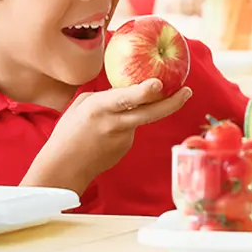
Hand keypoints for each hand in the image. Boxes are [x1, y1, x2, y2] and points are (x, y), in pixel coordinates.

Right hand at [23, 78, 191, 193]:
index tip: (159, 84)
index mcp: (99, 109)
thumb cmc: (68, 132)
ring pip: (140, 119)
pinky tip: (105, 134)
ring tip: (105, 119)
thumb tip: (128, 88)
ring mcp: (123, 139)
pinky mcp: (126, 148)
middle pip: (150, 113)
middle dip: (173, 102)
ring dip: (137, 112)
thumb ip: (107, 95)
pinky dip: (125, 125)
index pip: (125, 99)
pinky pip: (132, 129)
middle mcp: (114, 124)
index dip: (143, 92)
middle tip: (187, 91)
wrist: (64, 168)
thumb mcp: (82, 105)